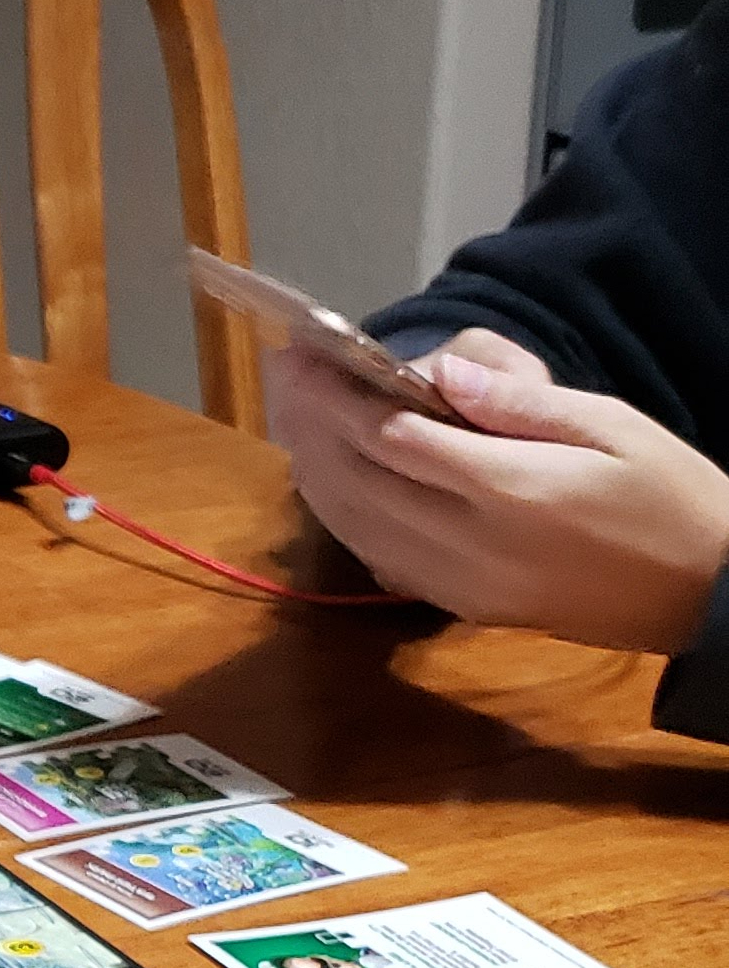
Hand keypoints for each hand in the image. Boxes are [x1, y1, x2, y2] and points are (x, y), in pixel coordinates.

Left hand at [265, 327, 728, 651]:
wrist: (706, 594)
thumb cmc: (668, 493)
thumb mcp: (611, 426)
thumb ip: (517, 403)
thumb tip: (437, 371)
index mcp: (511, 491)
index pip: (393, 438)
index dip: (337, 398)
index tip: (302, 360)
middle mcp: (470, 545)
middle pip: (360, 481)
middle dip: (311, 427)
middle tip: (281, 380)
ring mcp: (460, 584)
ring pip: (357, 525)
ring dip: (314, 471)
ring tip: (289, 420)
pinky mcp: (461, 607)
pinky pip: (381, 559)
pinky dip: (343, 517)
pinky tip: (326, 480)